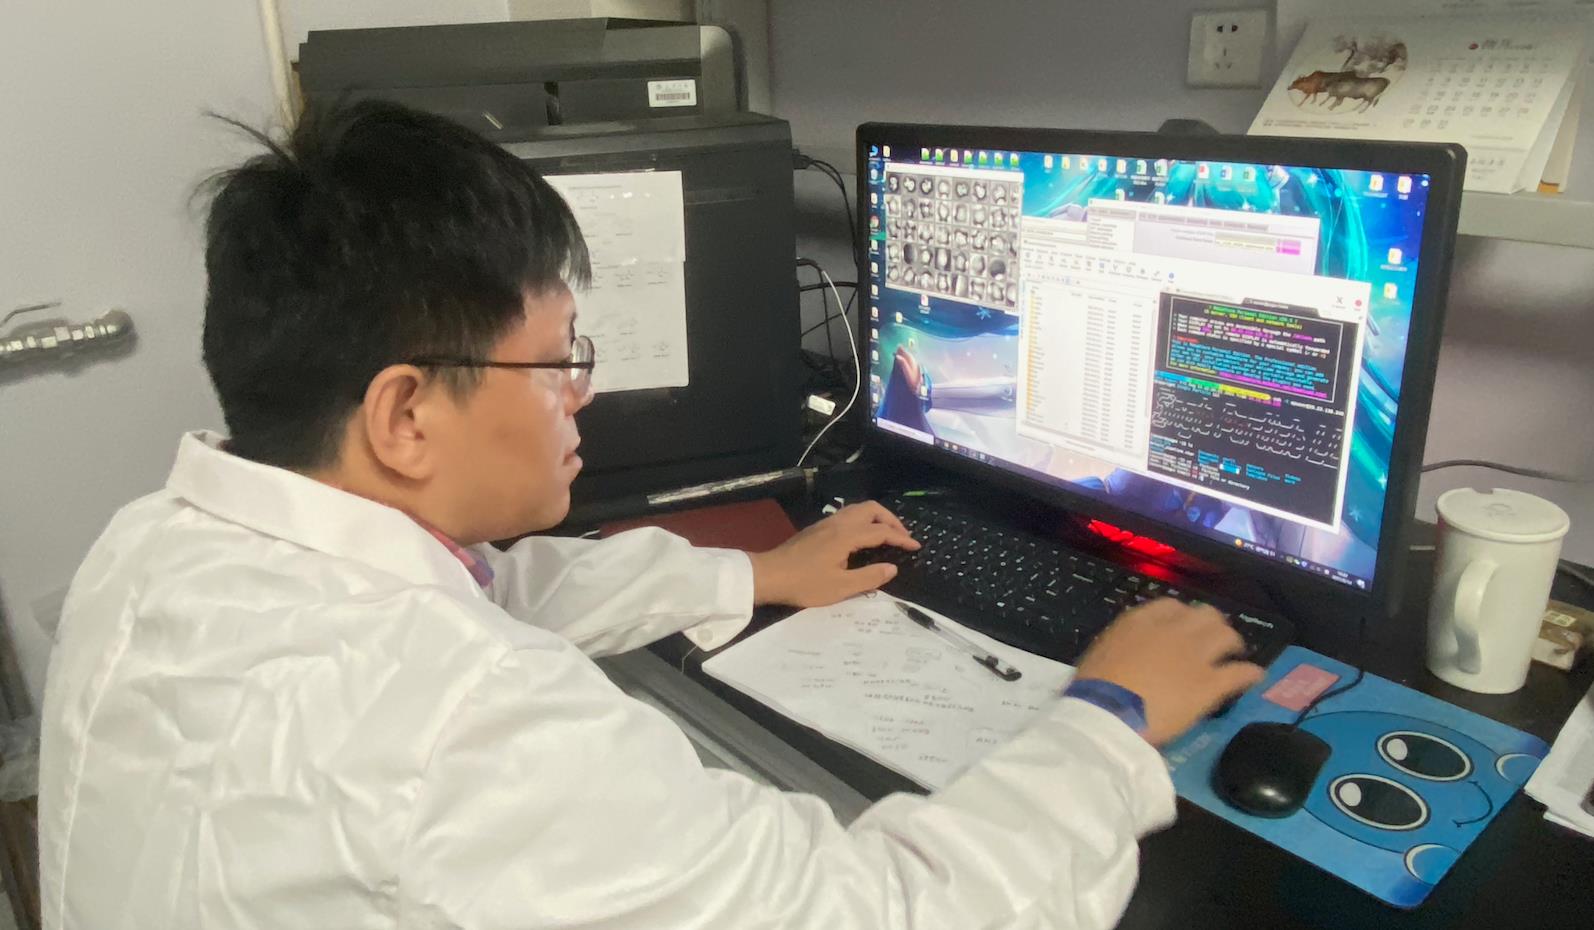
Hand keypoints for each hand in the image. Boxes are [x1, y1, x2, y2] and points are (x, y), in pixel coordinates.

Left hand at [748, 501, 919, 607]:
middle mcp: (838, 523)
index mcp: (847, 536)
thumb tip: (892, 568)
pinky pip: (847, 515)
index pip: (881, 532)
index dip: (901, 538)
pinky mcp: (817, 528)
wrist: (769, 575)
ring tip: (886, 534)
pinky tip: (863, 536)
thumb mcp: (841, 587)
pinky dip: (863, 520)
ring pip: (858, 509)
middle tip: (902, 537)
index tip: (916, 547)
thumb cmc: (805, 583)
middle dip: (891, 520)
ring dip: (876, 518)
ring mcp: (826, 523)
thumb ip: (870, 577)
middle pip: (871, 510)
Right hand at [1073, 599, 1264, 744]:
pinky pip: (1240, 672)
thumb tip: (1128, 652)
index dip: (1181, 616)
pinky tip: (1254, 676)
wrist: (1108, 713)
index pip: (1170, 606)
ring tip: (1235, 652)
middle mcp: (1173, 631)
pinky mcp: (1210, 684)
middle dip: (1212, 625)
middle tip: (1213, 639)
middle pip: (1205, 615)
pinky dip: (1249, 673)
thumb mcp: (1101, 652)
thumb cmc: (1094, 688)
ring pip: (1227, 636)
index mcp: (1141, 621)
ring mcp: (1195, 655)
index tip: (1181, 627)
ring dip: (1233, 643)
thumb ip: (1123, 645)